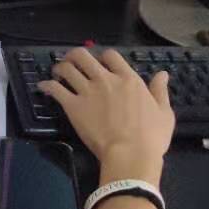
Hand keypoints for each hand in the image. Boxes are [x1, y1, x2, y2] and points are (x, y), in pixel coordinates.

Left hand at [38, 48, 173, 178]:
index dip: (103, 56)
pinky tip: (43, 87)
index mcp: (128, 79)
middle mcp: (105, 80)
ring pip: (66, 68)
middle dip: (75, 56)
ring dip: (60, 68)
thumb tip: (162, 73)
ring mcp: (87, 91)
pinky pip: (55, 89)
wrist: (130, 154)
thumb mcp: (164, 112)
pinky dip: (47, 85)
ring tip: (57, 73)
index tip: (100, 63)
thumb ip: (160, 90)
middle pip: (83, 56)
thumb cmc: (151, 136)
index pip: (110, 55)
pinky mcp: (72, 106)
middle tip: (72, 63)